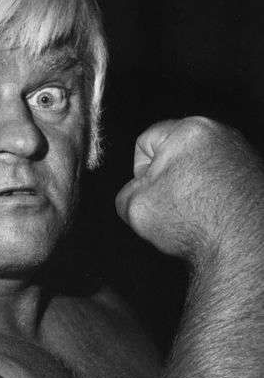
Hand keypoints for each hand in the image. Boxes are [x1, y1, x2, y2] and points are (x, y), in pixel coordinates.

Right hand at [115, 116, 262, 259]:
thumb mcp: (133, 208)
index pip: (145, 142)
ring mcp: (242, 154)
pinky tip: (211, 217)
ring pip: (199, 169)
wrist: (241, 247)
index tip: (150, 194)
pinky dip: (213, 198)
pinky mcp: (255, 175)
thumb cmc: (195, 223)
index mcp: (189, 130)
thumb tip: (134, 195)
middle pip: (175, 154)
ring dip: (191, 190)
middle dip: (168, 180)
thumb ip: (126, 194)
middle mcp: (221, 134)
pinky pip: (220, 182)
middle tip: (170, 207)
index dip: (139, 173)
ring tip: (193, 215)